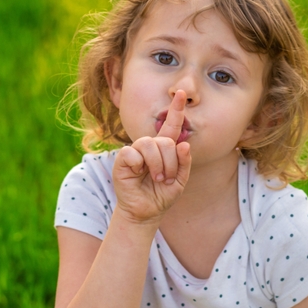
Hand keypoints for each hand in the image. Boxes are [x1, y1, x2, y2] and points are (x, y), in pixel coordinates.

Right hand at [113, 91, 192, 224]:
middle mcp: (150, 146)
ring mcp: (135, 152)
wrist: (146, 213)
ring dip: (158, 165)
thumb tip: (184, 143)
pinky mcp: (123, 159)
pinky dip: (140, 165)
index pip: (171, 126)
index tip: (181, 94)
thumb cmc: (161, 196)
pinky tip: (139, 174)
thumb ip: (184, 162)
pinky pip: (133, 153)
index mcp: (164, 149)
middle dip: (171, 161)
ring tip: (158, 178)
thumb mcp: (180, 181)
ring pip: (150, 144)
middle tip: (167, 178)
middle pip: (165, 140)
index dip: (176, 110)